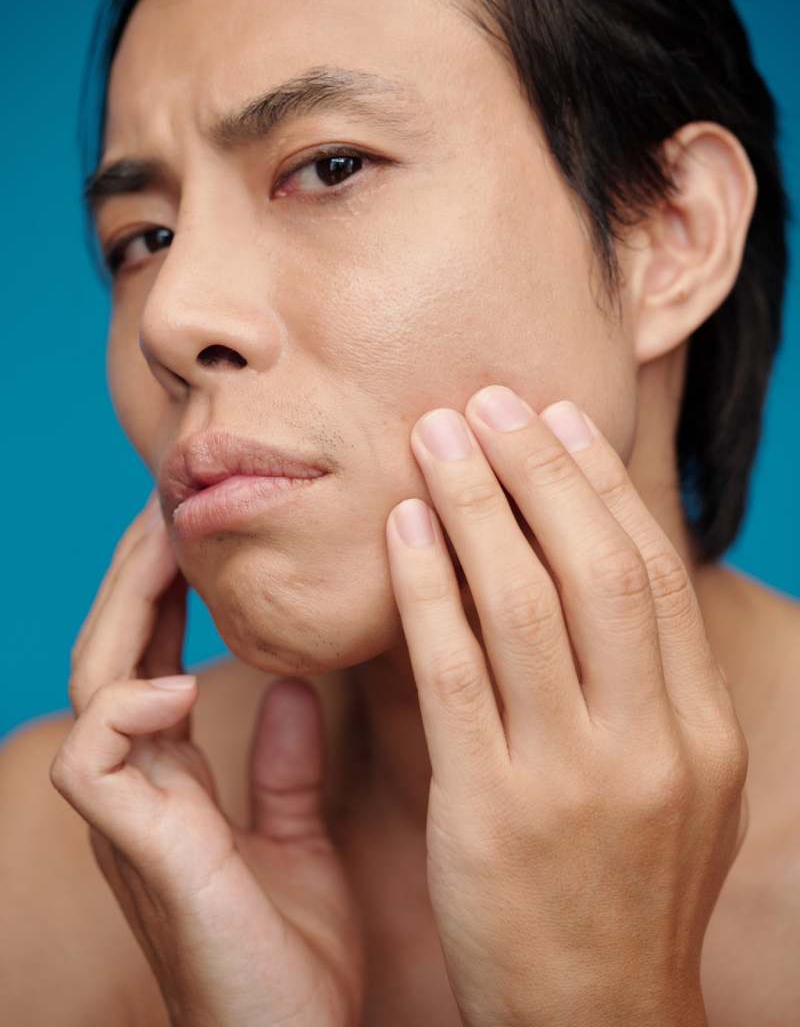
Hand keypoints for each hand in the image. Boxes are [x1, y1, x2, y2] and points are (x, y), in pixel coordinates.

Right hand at [50, 494, 363, 1026]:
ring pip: (95, 682)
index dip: (171, 585)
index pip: (155, 654)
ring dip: (129, 606)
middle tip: (178, 501)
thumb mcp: (298, 841)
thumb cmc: (293, 963)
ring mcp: (131, 817)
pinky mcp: (140, 852)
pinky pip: (94, 759)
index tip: (207, 525)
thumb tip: (290, 685)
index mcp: (176, 778)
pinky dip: (127, 708)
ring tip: (169, 545)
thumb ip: (286, 767)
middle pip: (116, 647)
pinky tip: (178, 676)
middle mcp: (142, 786)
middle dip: (142, 570)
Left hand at [385, 387, 748, 1026]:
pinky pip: (453, 671)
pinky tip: (402, 528)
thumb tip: (597, 562)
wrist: (593, 1017)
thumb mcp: (679, 785)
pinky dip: (427, 586)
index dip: (601, 483)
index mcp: (701, 729)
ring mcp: (571, 778)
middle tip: (487, 399)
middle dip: (537, 468)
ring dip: (475, 503)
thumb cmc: (624, 887)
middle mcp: (649, 743)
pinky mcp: (490, 810)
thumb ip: (649, 682)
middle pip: (594, 566)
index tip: (558, 417)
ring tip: (435, 434)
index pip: (652, 571)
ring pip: (522, 601)